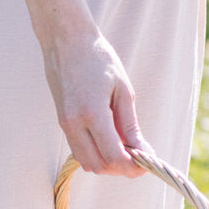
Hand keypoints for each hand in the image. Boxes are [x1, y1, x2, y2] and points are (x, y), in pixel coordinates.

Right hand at [41, 28, 147, 176]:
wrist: (65, 40)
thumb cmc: (97, 58)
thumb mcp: (122, 88)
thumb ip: (130, 124)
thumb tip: (141, 150)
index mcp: (92, 113)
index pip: (113, 156)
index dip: (132, 166)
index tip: (146, 162)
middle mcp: (74, 123)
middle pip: (98, 166)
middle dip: (120, 168)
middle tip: (138, 156)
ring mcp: (64, 124)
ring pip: (86, 162)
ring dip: (106, 162)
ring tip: (124, 147)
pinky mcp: (61, 122)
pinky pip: (78, 150)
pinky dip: (95, 152)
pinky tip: (109, 139)